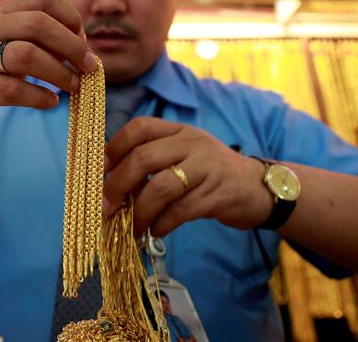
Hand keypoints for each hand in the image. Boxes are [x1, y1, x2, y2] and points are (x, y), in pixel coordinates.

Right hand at [0, 0, 95, 127]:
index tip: (83, 40)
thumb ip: (35, 36)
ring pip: (26, 56)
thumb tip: (83, 46)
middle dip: (71, 45)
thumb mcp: (1, 38)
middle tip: (89, 66)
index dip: (70, 17)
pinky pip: (13, 90)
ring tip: (74, 86)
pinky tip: (51, 101)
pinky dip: (39, 97)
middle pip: (38, 24)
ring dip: (59, 73)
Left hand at [103, 118, 271, 236]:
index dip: (114, 148)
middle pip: (143, 158)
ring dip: (139, 211)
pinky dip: (162, 224)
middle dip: (118, 185)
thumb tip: (109, 180)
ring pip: (160, 187)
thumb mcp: (185, 154)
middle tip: (106, 207)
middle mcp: (192, 143)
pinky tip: (156, 231)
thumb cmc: (209, 173)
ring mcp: (207, 168)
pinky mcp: (218, 194)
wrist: (257, 188)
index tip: (100, 171)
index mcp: (179, 130)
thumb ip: (154, 159)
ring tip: (132, 227)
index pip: (139, 128)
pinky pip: (180, 211)